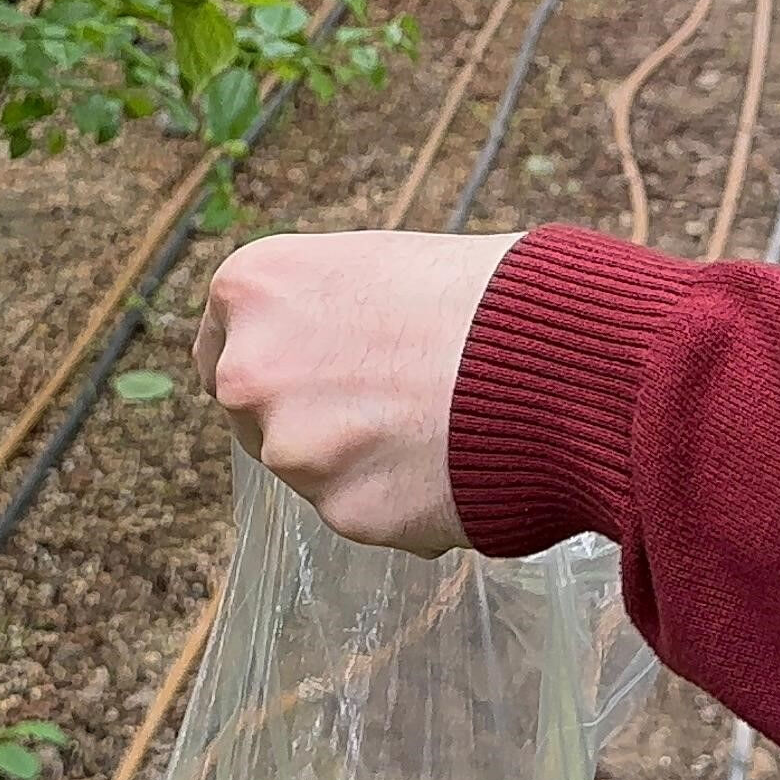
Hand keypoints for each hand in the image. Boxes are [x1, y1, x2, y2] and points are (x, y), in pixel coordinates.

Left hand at [194, 229, 525, 555]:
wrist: (557, 358)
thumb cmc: (485, 296)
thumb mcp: (381, 267)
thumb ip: (322, 314)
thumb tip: (313, 354)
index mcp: (253, 288)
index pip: (222, 346)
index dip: (273, 359)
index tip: (310, 369)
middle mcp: (250, 370)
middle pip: (256, 416)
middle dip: (310, 415)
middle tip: (388, 401)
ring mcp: (293, 449)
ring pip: (313, 468)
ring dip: (361, 462)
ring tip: (442, 426)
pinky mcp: (342, 513)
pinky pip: (364, 513)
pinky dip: (403, 501)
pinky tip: (457, 465)